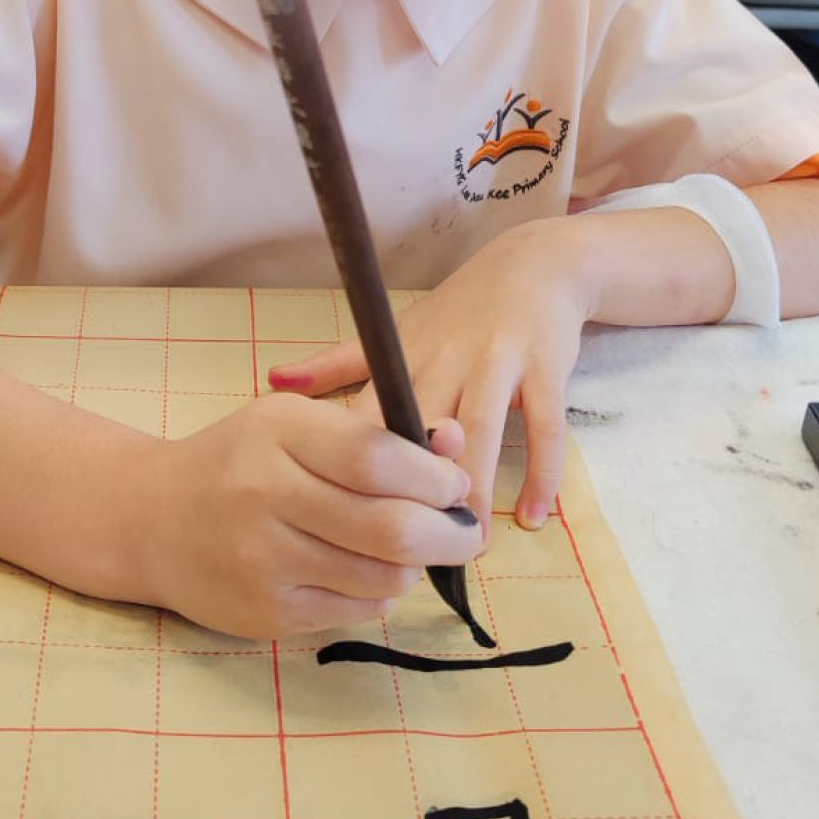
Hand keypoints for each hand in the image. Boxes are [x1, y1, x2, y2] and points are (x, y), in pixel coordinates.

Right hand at [118, 398, 480, 638]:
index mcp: (277, 431)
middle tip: (465, 534)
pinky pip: (355, 609)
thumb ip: (374, 434)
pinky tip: (362, 573)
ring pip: (381, 577)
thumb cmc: (239, 462)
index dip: (435, 479)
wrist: (150, 519)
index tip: (454, 486)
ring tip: (408, 551)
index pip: (379, 459)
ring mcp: (261, 560)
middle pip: (390, 528)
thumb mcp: (296, 426)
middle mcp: (264, 494)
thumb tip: (454, 448)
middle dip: (448, 535)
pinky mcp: (265, 611)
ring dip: (414, 567)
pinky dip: (377, 594)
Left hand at [274, 220, 592, 530]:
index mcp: (404, 360)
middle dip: (414, 491)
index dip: (356, 475)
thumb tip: (272, 381)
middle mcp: (446, 360)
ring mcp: (497, 363)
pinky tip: (533, 517)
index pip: (371, 422)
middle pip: (423, 432)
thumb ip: (338, 364)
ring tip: (468, 542)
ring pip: (481, 431)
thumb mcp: (396, 333)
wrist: (533, 267)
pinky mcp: (546, 366)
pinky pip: (546, 426)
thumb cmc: (457, 313)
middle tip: (411, 551)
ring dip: (474, 489)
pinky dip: (541, 473)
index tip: (346, 526)